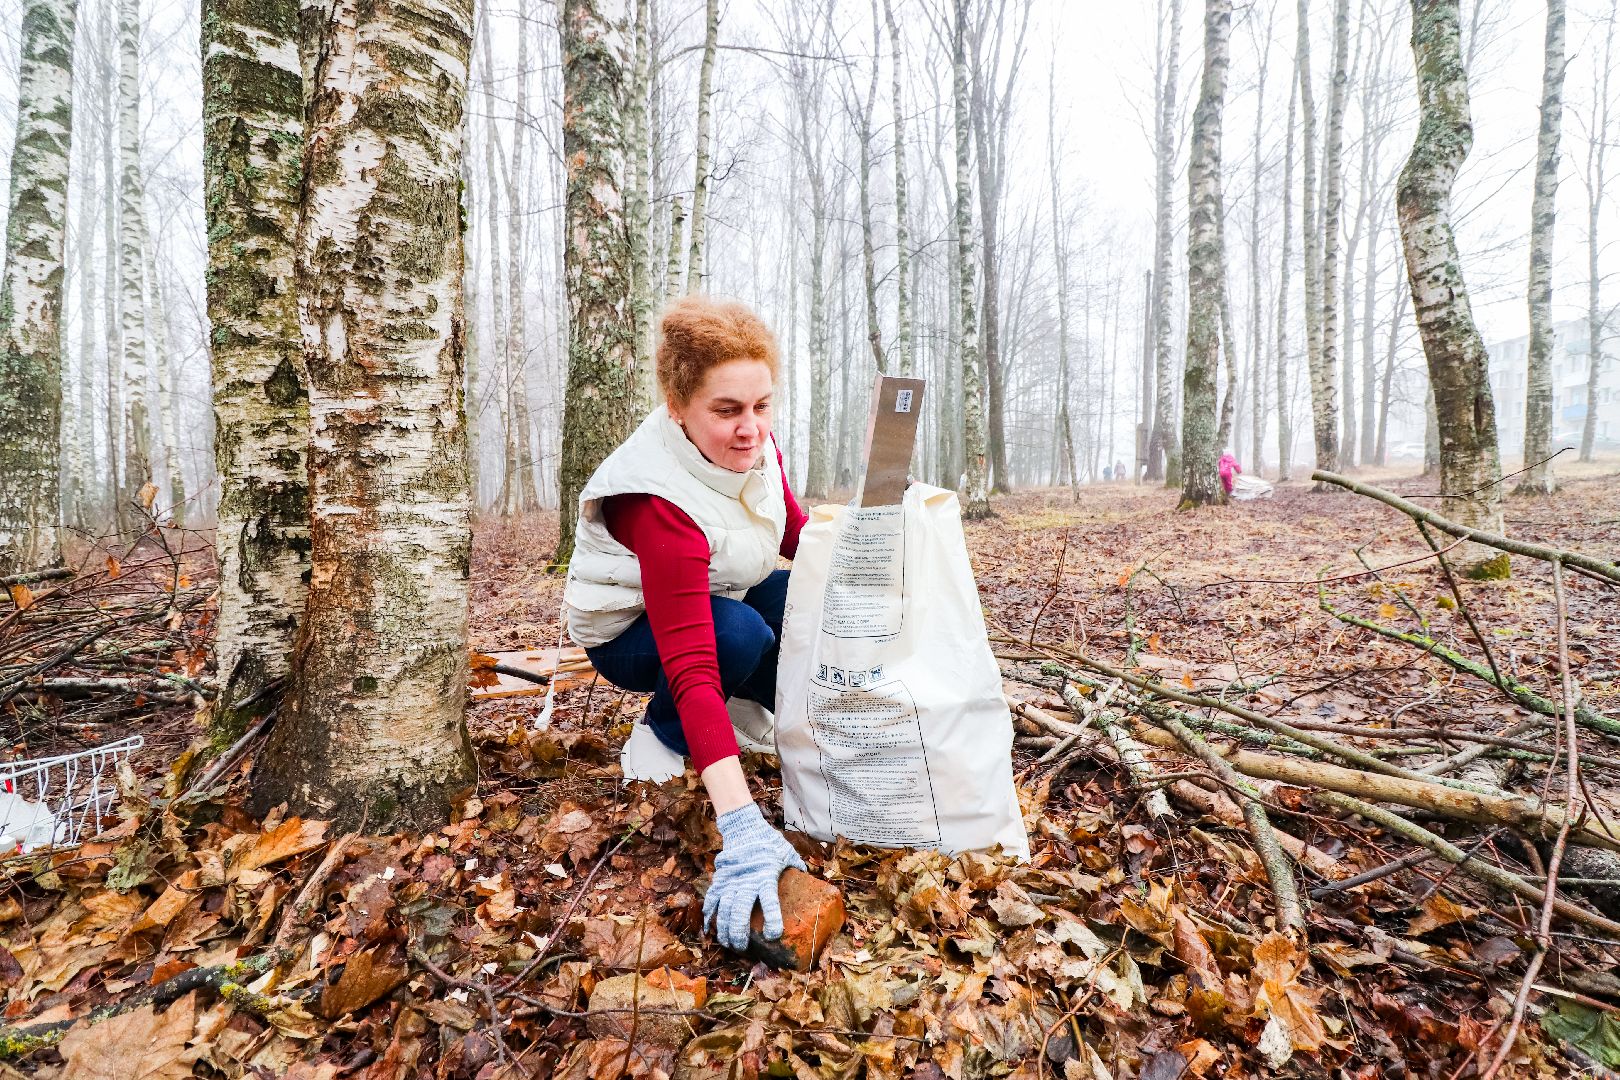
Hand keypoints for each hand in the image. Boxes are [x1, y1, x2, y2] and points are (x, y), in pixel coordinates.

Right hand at [703, 803, 808, 950]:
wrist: (745, 828)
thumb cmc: (769, 843)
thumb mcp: (787, 854)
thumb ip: (797, 867)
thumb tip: (809, 878)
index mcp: (766, 877)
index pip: (770, 902)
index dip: (772, 920)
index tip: (773, 935)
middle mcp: (746, 882)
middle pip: (740, 913)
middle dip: (739, 934)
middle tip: (742, 948)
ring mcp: (730, 882)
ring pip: (724, 910)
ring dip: (724, 929)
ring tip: (728, 944)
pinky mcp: (720, 880)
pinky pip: (711, 899)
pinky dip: (708, 914)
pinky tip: (708, 928)